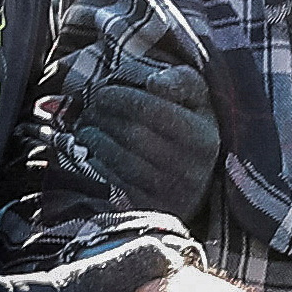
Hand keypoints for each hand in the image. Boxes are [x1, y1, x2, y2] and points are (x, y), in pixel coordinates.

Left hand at [66, 63, 221, 211]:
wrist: (199, 183)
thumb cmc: (191, 128)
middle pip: (133, 135)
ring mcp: (170, 194)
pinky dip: (97, 164)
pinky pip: (115, 183)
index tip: (104, 91)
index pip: (151, 110)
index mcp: (203, 138)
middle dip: (104, 117)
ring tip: (87, 128)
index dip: (120, 97)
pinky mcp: (150, 210)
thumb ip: (181, 81)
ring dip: (95, 139)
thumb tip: (153, 83)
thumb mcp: (197, 101)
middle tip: (91, 109)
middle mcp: (190, 170)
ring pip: (121, 160)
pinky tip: (92, 151)